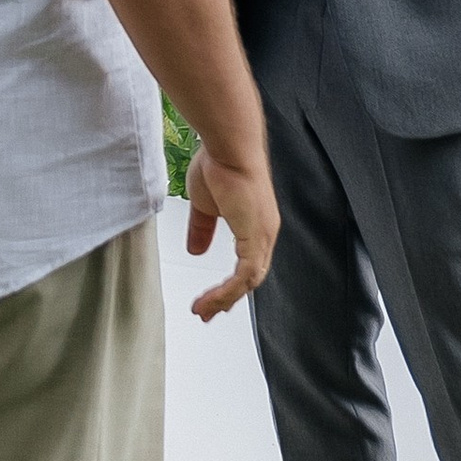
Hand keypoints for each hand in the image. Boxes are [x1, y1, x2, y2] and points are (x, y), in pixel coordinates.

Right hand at [185, 142, 280, 321]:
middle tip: (206, 312)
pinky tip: (212, 298)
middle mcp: (265, 233)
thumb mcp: (205, 206)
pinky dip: (228, 290)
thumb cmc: (220, 164)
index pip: (247, 264)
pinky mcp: (257, 237)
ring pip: (249, 281)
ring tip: (203, 309)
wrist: (228, 147)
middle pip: (250, 278)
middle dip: (227, 299)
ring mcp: (264, 235)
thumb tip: (196, 249)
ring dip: (225, 298)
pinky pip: (245, 275)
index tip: (210, 297)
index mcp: (255, 225)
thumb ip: (202, 229)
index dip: (230, 284)